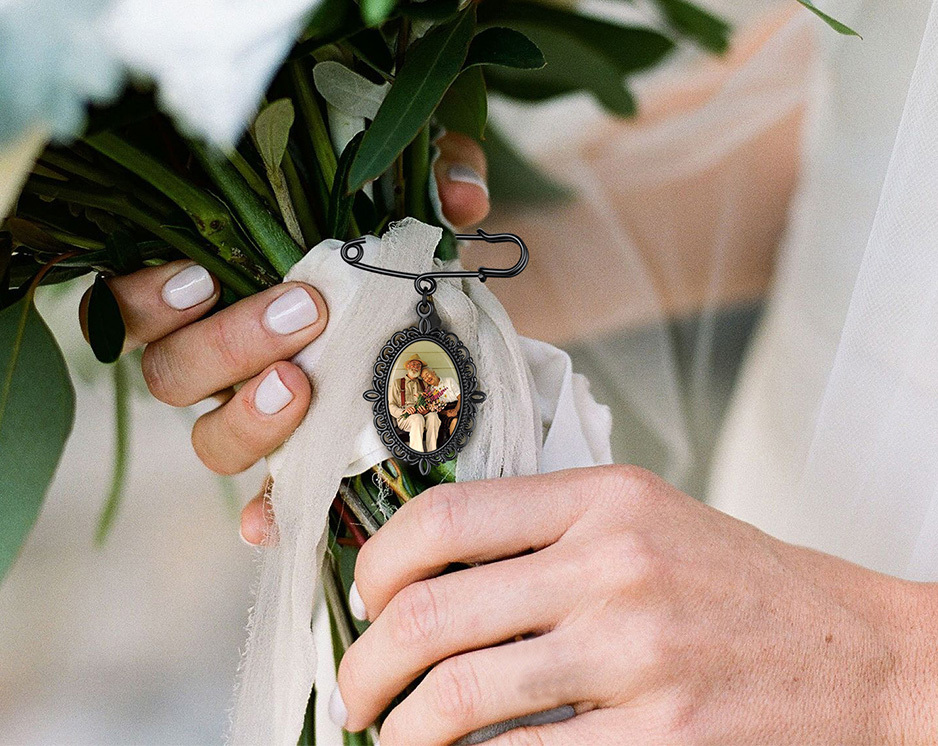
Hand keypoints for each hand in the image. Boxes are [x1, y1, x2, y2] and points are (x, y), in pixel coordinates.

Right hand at [79, 132, 488, 544]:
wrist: (441, 322)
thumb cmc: (402, 254)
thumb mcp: (417, 204)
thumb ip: (437, 179)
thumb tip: (463, 195)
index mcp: (219, 294)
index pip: (133, 304)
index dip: (146, 299)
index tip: (203, 279)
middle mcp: (219, 360)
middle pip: (171, 372)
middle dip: (227, 344)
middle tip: (302, 314)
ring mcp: (255, 415)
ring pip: (208, 436)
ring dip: (247, 418)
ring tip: (301, 386)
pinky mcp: (298, 461)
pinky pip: (267, 497)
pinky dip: (266, 511)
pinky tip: (273, 518)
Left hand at [333, 467, 937, 744]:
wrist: (864, 658)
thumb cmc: (743, 586)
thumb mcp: (646, 520)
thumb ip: (548, 529)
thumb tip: (435, 568)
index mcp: (602, 498)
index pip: (445, 514)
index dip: (378, 563)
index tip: (364, 599)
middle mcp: (613, 564)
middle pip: (434, 613)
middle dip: (367, 665)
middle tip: (356, 690)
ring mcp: (636, 654)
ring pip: (460, 699)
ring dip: (401, 733)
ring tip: (391, 739)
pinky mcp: (661, 739)